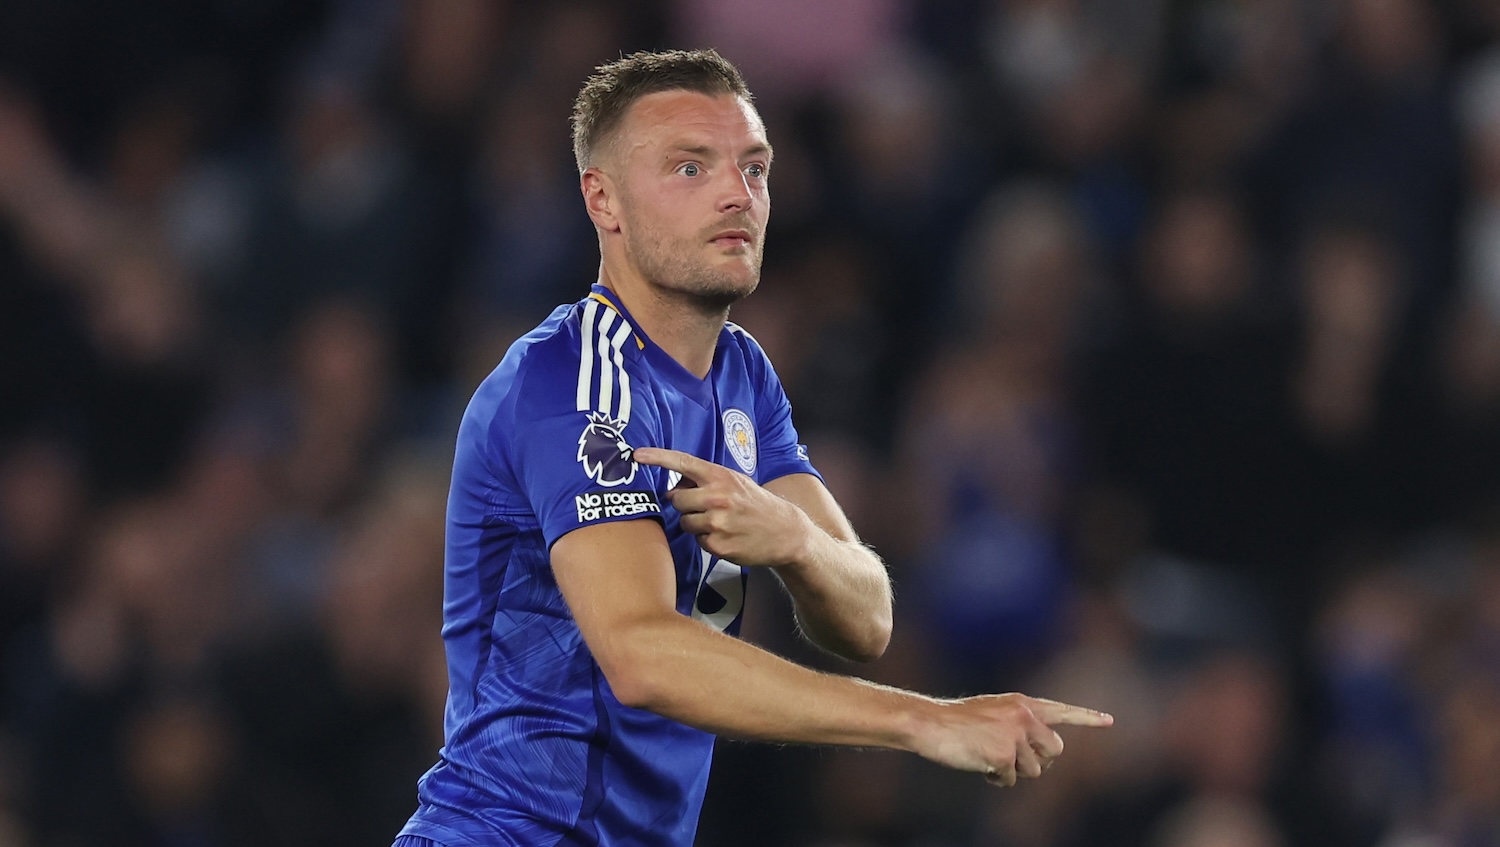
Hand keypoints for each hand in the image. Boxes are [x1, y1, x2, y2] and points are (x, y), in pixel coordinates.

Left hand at [632, 447, 809, 566]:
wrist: (784, 532)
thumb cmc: (755, 504)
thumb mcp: (736, 482)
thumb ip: (706, 480)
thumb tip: (673, 486)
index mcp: (721, 477)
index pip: (683, 463)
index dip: (657, 458)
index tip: (636, 455)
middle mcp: (717, 497)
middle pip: (677, 499)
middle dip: (686, 504)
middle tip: (706, 507)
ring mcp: (717, 522)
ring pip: (684, 522)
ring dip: (696, 523)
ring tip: (720, 522)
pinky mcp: (718, 546)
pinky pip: (697, 540)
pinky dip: (707, 539)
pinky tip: (726, 536)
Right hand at [910, 693, 1112, 786]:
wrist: (931, 724)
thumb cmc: (957, 722)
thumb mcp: (994, 713)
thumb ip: (1020, 725)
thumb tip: (1042, 753)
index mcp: (1022, 703)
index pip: (1061, 710)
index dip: (1086, 717)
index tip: (1108, 721)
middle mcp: (1024, 716)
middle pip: (1056, 750)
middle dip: (1039, 760)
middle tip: (1014, 759)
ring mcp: (1016, 735)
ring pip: (1035, 770)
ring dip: (1014, 771)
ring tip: (989, 757)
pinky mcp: (1004, 754)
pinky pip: (1011, 779)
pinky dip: (996, 778)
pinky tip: (980, 764)